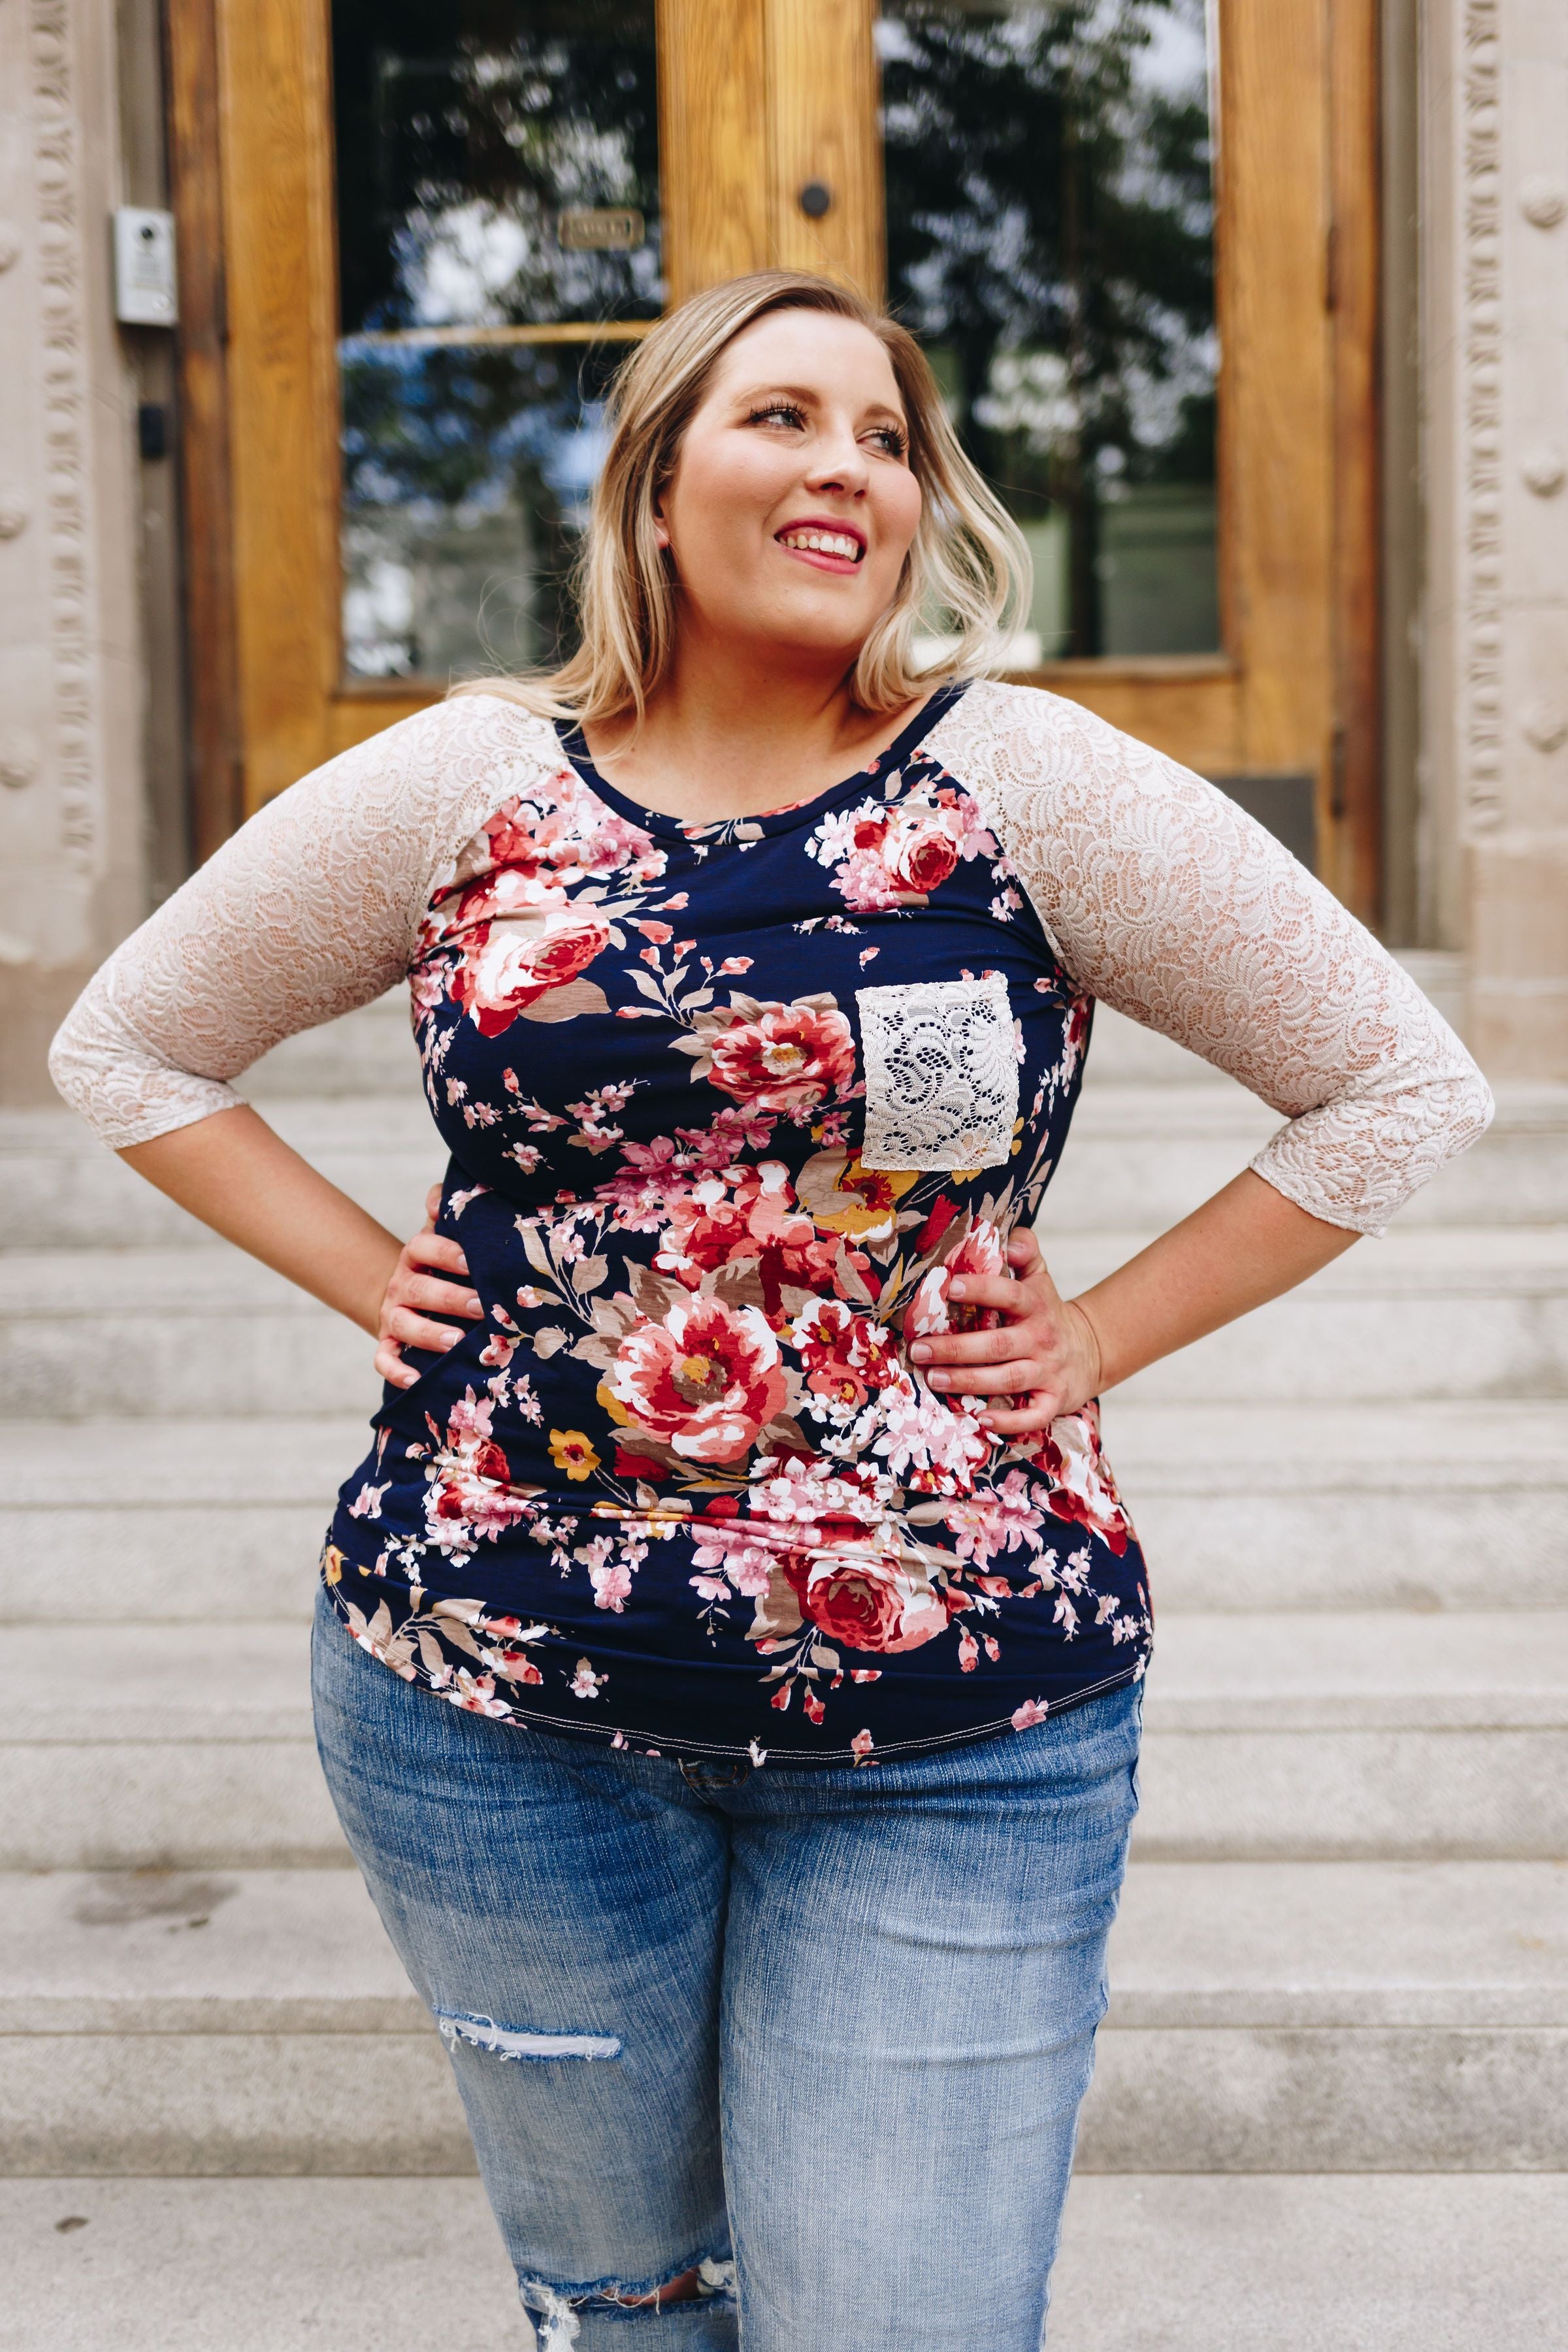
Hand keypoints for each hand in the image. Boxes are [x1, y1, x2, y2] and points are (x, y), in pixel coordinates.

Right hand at [374, 1185, 482, 1389]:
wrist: (413, 1293)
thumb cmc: (445, 1264)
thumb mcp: (446, 1234)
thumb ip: (448, 1210)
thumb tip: (439, 1199)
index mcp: (418, 1254)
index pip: (425, 1247)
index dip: (447, 1253)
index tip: (472, 1261)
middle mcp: (402, 1283)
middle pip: (420, 1289)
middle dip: (451, 1298)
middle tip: (482, 1306)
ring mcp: (393, 1314)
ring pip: (404, 1324)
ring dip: (430, 1333)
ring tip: (457, 1341)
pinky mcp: (388, 1342)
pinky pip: (384, 1358)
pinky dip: (396, 1370)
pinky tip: (416, 1380)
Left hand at [907, 1227, 1103, 1435]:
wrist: (1089, 1350)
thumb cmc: (1047, 1312)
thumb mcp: (1040, 1278)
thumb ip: (1025, 1251)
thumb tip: (1012, 1239)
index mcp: (1035, 1305)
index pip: (1009, 1294)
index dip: (982, 1290)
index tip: (950, 1287)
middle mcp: (1041, 1339)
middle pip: (997, 1344)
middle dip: (956, 1348)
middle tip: (919, 1349)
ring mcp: (1048, 1372)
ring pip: (1007, 1379)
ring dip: (968, 1382)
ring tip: (934, 1379)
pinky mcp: (1053, 1401)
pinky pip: (1032, 1416)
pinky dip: (1008, 1422)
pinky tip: (979, 1420)